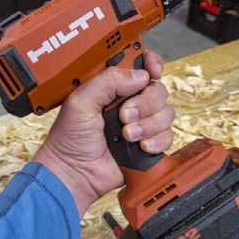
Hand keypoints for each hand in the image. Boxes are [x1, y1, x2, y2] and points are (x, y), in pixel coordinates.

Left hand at [32, 50, 174, 216]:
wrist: (75, 174)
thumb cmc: (70, 139)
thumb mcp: (80, 101)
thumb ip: (107, 81)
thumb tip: (139, 75)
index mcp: (113, 86)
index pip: (141, 65)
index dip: (152, 64)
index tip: (153, 70)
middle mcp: (130, 101)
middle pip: (158, 90)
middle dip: (145, 103)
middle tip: (123, 116)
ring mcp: (141, 123)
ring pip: (166, 113)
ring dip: (148, 125)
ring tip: (127, 136)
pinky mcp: (149, 143)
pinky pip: (168, 136)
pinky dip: (156, 141)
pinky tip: (140, 147)